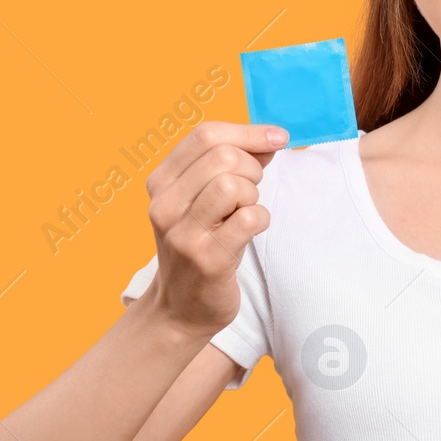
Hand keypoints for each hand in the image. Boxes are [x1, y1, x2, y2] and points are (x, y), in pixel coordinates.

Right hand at [141, 121, 288, 340]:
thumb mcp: (203, 199)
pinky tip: (249, 233)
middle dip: (252, 169)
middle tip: (250, 192)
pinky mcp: (207, 259)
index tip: (278, 138)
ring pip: (234, 186)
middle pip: (223, 158)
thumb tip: (271, 138)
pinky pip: (250, 218)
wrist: (180, 308)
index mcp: (162, 181)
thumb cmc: (201, 244)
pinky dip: (260, 220)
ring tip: (243, 214)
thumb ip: (231, 164)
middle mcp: (165, 205)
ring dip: (253, 196)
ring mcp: (183, 233)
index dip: (249, 132)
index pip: (205, 136)